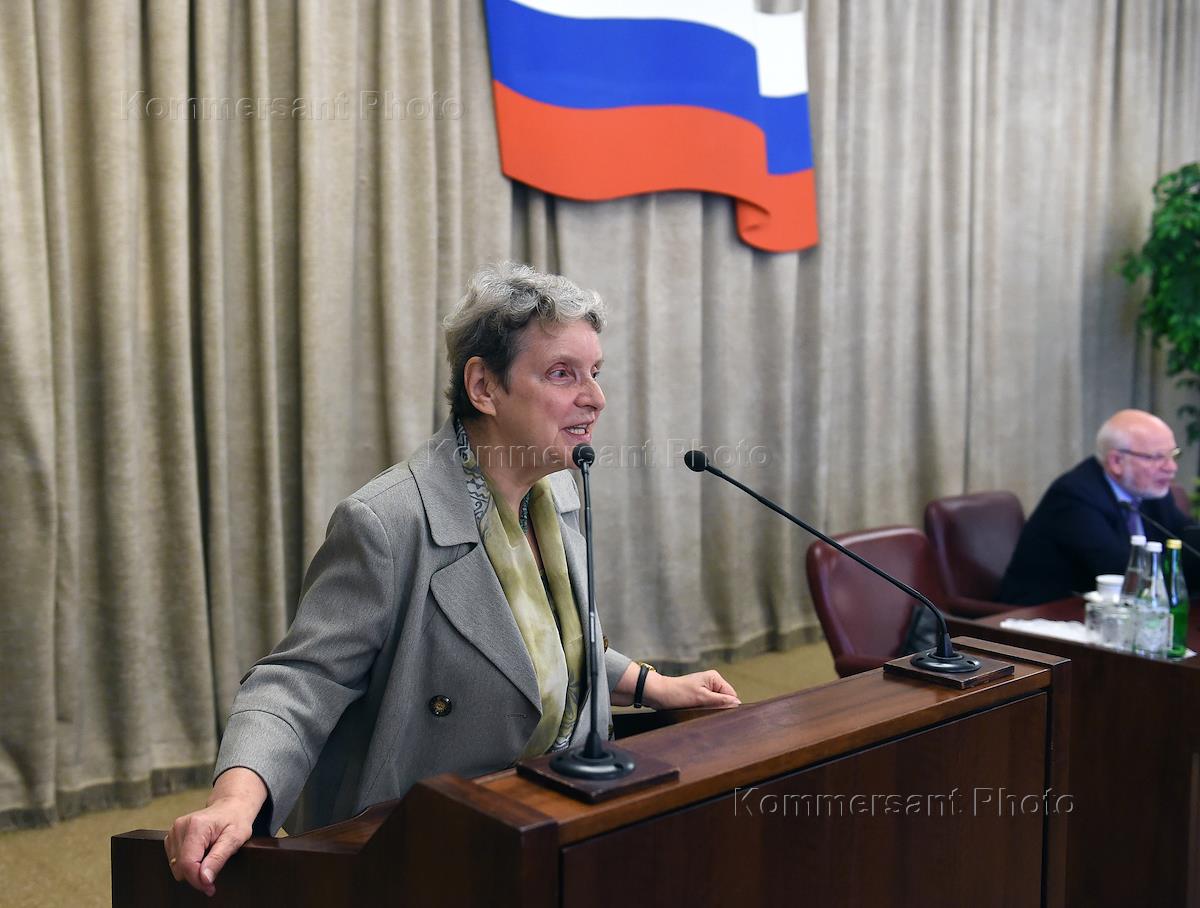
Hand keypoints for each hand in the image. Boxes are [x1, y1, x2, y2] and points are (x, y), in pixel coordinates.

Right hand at [164, 768, 266, 895]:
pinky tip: (201, 853)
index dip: (198, 880)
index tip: (210, 888)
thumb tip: (204, 879)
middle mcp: (180, 827)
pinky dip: (188, 862)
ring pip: (176, 866)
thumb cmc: (236, 819)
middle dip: (196, 874)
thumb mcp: (235, 838)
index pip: (188, 863)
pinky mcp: (172, 835)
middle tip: (214, 871)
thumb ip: (218, 859)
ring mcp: (174, 830)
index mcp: (196, 826)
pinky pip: (175, 859)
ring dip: (192, 868)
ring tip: (209, 856)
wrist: (231, 805)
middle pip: (180, 867)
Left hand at [642, 669, 740, 709]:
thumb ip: (720, 700)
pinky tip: (697, 712)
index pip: (732, 695)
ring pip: (717, 704)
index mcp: (714, 678)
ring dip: (711, 710)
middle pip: (725, 700)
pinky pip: (708, 705)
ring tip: (700, 712)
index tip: (720, 713)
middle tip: (708, 713)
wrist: (658, 694)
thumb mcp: (701, 698)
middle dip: (720, 708)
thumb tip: (737, 703)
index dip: (729, 706)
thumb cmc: (677, 694)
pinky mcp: (699, 696)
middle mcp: (711, 682)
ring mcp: (705, 689)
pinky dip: (705, 710)